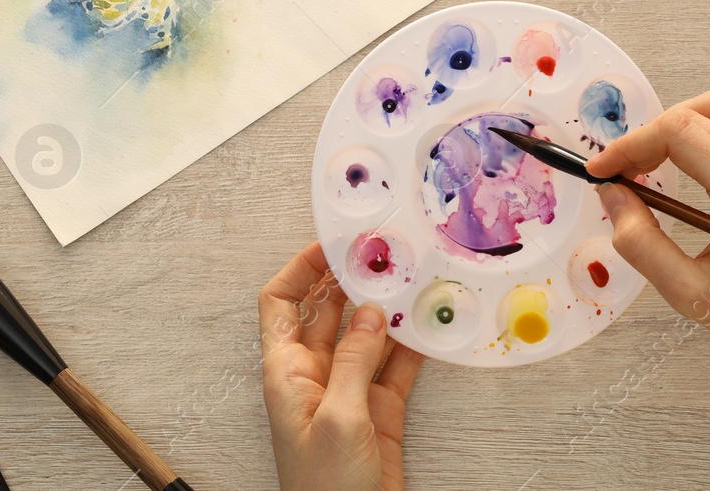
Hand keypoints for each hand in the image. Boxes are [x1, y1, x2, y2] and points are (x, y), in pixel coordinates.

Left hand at [259, 242, 424, 490]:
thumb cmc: (326, 488)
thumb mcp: (339, 418)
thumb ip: (354, 361)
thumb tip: (368, 311)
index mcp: (286, 372)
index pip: (281, 302)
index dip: (300, 269)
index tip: (331, 243)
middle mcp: (313, 377)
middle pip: (327, 313)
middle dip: (351, 281)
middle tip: (382, 254)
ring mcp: (347, 394)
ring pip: (365, 337)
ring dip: (386, 311)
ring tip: (411, 280)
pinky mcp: (377, 414)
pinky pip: (393, 368)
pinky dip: (411, 347)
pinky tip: (428, 326)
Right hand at [588, 89, 709, 490]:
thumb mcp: (690, 295)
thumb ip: (641, 243)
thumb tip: (611, 194)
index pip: (679, 133)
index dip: (631, 144)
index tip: (602, 171)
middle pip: (694, 114)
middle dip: (645, 136)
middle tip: (620, 173)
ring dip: (672, 127)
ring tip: (646, 164)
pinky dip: (696, 133)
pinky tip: (679, 166)